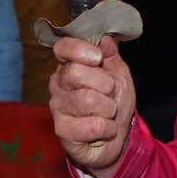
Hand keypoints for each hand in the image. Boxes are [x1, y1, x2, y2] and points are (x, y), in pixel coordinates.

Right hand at [48, 35, 135, 177]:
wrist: (117, 139)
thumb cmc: (114, 103)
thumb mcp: (118, 74)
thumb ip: (110, 54)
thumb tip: (104, 38)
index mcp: (69, 66)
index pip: (62, 48)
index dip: (80, 49)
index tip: (98, 58)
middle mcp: (58, 85)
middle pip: (75, 73)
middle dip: (104, 84)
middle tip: (109, 94)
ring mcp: (58, 108)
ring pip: (86, 100)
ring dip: (108, 108)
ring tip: (108, 113)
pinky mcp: (63, 131)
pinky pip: (92, 125)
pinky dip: (107, 128)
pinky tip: (104, 129)